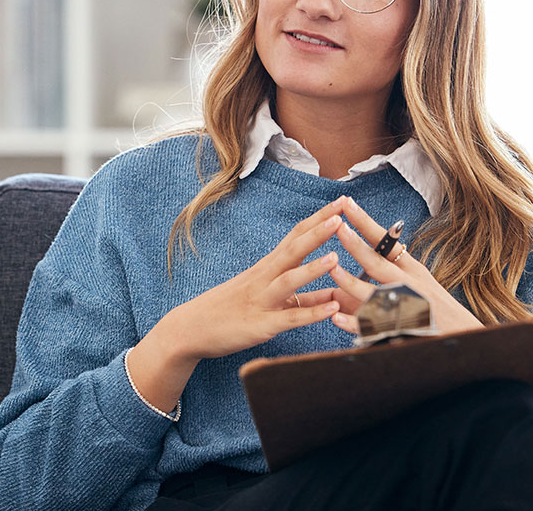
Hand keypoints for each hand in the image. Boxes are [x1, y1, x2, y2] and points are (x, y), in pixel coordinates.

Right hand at [128, 196, 348, 412]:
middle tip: (343, 211)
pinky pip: (288, 318)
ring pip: (289, 281)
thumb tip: (334, 294)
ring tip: (337, 256)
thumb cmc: (227, 311)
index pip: (295, 236)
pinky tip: (331, 309)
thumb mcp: (265, 298)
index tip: (341, 202)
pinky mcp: (260, 326)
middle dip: (319, 230)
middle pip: (293, 249)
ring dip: (313, 268)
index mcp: (265, 269)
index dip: (318, 219)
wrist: (189, 329)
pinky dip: (311, 313)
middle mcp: (263, 279)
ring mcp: (261, 301)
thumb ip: (302, 297)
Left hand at [323, 198, 483, 335]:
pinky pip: (372, 326)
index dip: (365, 222)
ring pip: (373, 293)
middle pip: (378, 263)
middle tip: (338, 228)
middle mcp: (408, 284)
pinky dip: (354, 322)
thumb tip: (373, 244)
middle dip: (356, 245)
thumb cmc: (433, 306)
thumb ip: (393, 265)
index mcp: (411, 268)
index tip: (347, 203)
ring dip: (351, 282)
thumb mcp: (418, 279)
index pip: (385, 241)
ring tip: (332, 270)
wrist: (461, 335)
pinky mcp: (398, 329)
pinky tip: (336, 318)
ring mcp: (403, 306)